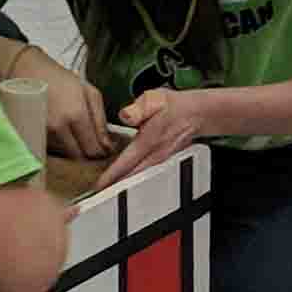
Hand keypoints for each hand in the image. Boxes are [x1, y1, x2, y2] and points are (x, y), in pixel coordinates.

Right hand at [13, 56, 115, 160]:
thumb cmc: (60, 79)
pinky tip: (61, 129)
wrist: (29, 72)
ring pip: (66, 154)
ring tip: (74, 130)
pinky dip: (61, 144)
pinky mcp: (34, 135)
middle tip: (92, 141)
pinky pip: (54, 149)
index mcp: (76, 115)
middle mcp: (59, 127)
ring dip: (74, 148)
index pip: (93, 149)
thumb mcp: (89, 92)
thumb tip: (107, 145)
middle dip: (88, 152)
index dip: (101, 152)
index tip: (104, 148)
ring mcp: (44, 132)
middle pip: (79, 156)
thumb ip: (101, 120)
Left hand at [98, 84, 222, 184]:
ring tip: (104, 188)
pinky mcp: (161, 161)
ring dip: (121, 183)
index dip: (111, 175)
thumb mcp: (154, 99)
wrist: (196, 113)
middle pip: (130, 176)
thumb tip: (125, 115)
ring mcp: (159, 160)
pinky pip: (143, 173)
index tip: (98, 185)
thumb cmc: (173, 106)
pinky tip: (121, 178)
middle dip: (113, 185)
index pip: (126, 162)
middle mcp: (154, 154)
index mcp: (149, 141)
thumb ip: (138, 108)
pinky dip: (130, 177)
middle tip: (95, 192)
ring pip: (137, 177)